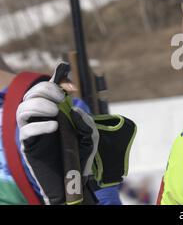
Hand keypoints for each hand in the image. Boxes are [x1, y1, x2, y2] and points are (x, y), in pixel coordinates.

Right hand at [16, 70, 98, 204]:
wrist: (75, 177)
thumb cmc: (82, 154)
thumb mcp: (91, 135)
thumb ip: (86, 121)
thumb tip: (74, 110)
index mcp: (56, 111)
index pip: (48, 90)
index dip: (54, 80)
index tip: (65, 74)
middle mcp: (41, 117)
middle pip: (31, 95)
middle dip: (44, 90)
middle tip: (61, 98)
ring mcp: (33, 130)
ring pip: (22, 109)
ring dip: (38, 104)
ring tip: (56, 112)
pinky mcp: (29, 145)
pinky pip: (25, 131)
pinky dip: (39, 125)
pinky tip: (54, 127)